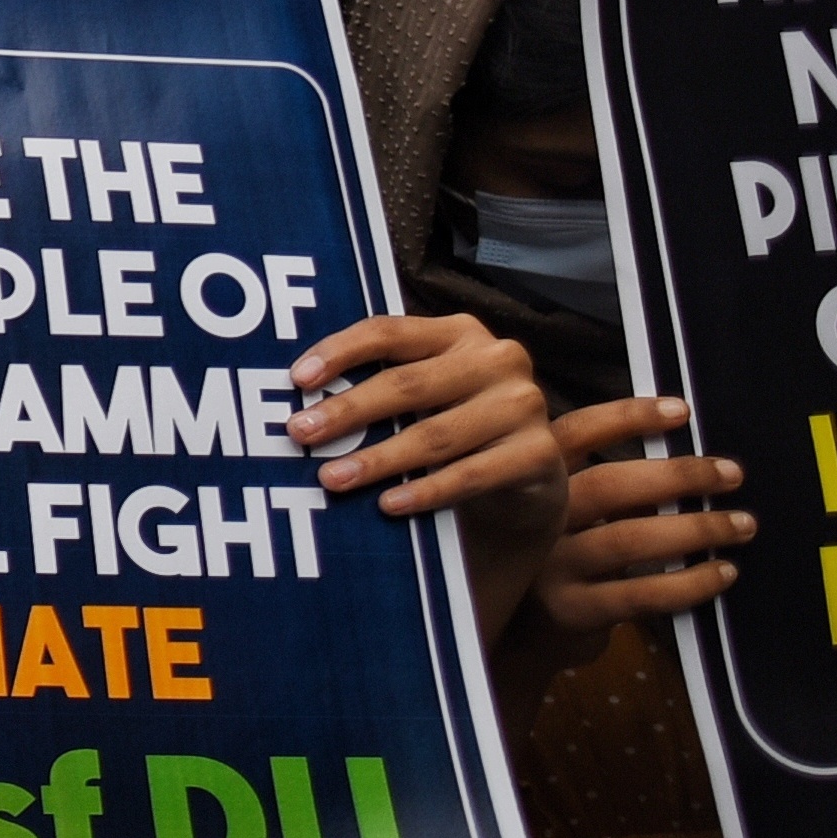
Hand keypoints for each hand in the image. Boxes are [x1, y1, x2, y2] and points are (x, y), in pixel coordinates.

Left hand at [289, 314, 568, 647]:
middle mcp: (497, 359)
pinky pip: (471, 474)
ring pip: (435, 434)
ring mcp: (523, 405)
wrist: (527, 478)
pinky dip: (425, 491)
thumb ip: (377, 384)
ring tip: (330, 478)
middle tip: (299, 434)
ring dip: (377, 459)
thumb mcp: (421, 398)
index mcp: (458, 333)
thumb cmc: (453, 426)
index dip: (339, 352)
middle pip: (406, 384)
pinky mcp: (540, 453)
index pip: (388, 332)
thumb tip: (300, 403)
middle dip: (347, 411)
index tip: (295, 380)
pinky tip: (388, 504)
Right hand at [532, 394, 750, 644]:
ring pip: (628, 539)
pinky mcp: (571, 611)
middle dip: (677, 475)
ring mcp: (548, 567)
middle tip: (732, 474)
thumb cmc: (558, 559)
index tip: (680, 411)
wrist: (518, 636)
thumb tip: (688, 462)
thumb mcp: (562, 513)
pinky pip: (641, 594)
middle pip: (607, 486)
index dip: (625, 418)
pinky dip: (690, 582)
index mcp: (533, 482)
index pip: (574, 435)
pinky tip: (722, 573)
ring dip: (696, 529)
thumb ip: (602, 485)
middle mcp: (533, 520)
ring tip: (742, 524)